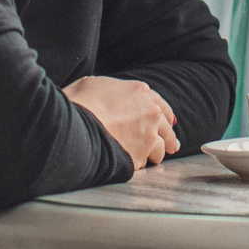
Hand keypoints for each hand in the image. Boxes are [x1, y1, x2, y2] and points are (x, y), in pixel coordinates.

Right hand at [67, 75, 181, 169]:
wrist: (75, 128)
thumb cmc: (79, 103)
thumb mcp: (93, 84)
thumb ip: (111, 90)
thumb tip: (107, 96)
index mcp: (140, 91)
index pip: (160, 104)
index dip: (165, 114)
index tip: (169, 122)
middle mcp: (150, 113)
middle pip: (167, 128)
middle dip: (169, 137)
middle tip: (173, 146)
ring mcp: (148, 136)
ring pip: (161, 149)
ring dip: (156, 153)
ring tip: (152, 159)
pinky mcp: (140, 157)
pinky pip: (144, 163)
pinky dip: (139, 164)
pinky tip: (132, 165)